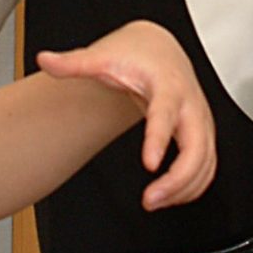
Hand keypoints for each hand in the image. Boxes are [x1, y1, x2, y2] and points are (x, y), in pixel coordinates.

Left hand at [35, 21, 215, 209]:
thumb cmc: (136, 55)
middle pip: (198, 148)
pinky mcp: (202, 133)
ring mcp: (199, 120)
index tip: (150, 163)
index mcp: (167, 86)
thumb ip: (74, 63)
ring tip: (154, 202)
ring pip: (205, 162)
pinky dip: (192, 186)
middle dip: (179, 179)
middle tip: (150, 199)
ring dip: (184, 189)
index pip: (167, 114)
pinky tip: (170, 197)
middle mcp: (189, 104)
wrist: (158, 49)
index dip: (159, 140)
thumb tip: (45, 60)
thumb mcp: (104, 56)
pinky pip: (206, 166)